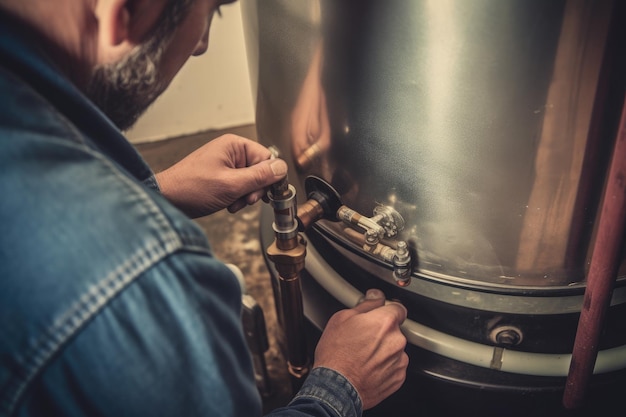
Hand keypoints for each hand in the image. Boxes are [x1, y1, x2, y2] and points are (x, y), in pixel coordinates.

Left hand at [155, 134, 287, 217]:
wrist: (166, 200)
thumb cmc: (190, 188)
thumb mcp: (232, 184)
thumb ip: (260, 177)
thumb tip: (281, 168)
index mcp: (234, 145)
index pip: (267, 158)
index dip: (269, 177)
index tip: (267, 192)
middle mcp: (230, 152)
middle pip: (259, 171)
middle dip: (255, 189)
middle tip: (246, 199)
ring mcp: (224, 165)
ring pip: (250, 182)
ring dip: (245, 196)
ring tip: (232, 202)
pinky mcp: (220, 177)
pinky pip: (238, 187)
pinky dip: (236, 198)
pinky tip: (227, 203)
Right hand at [313, 289, 408, 409]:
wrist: (336, 388)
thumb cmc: (336, 355)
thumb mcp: (341, 319)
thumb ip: (365, 305)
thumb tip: (375, 296)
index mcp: (385, 322)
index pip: (398, 308)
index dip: (388, 310)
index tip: (381, 314)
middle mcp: (396, 340)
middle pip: (395, 330)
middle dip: (382, 332)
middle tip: (363, 338)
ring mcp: (399, 360)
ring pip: (394, 348)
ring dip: (384, 350)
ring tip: (363, 355)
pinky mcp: (398, 378)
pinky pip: (395, 366)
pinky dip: (385, 366)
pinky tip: (368, 367)